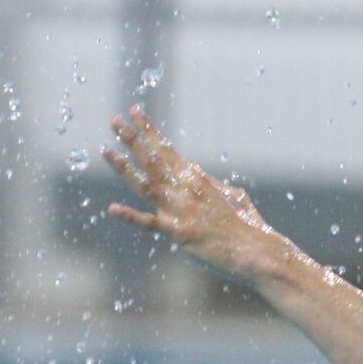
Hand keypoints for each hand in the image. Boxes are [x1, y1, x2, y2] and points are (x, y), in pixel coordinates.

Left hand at [104, 106, 295, 282]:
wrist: (256, 250)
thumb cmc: (247, 225)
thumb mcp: (232, 195)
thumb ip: (211, 184)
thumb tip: (201, 177)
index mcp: (197, 178)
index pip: (167, 149)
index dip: (148, 131)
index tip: (135, 113)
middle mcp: (186, 188)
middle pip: (153, 159)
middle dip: (132, 139)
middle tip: (115, 120)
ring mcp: (180, 209)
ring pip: (145, 184)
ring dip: (124, 167)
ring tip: (106, 151)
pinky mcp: (179, 232)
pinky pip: (149, 223)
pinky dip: (130, 216)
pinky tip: (112, 209)